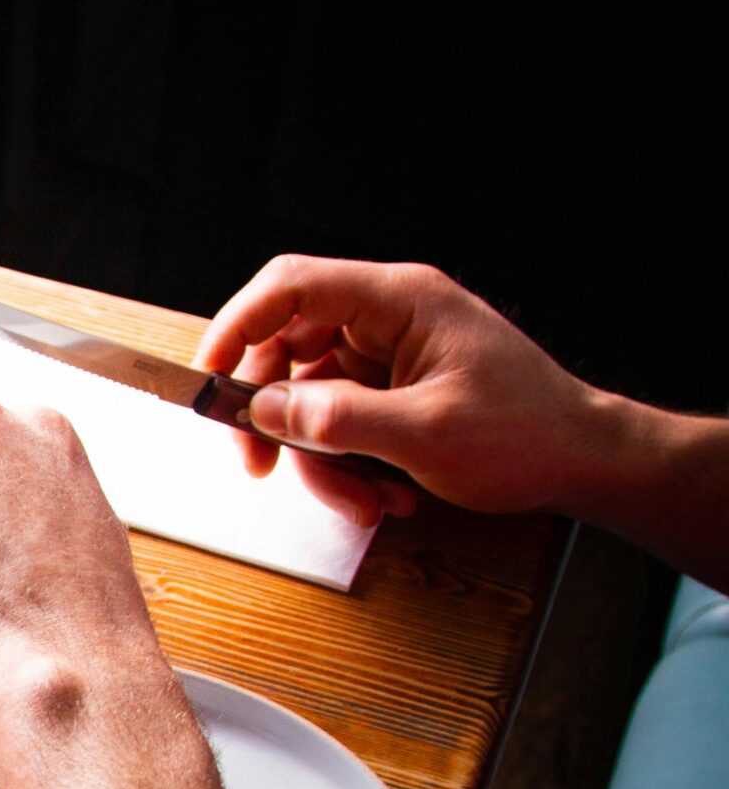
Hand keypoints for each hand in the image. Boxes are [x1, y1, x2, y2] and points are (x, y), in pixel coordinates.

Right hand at [195, 255, 631, 526]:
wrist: (582, 460)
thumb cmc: (526, 434)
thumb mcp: (425, 434)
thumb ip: (338, 419)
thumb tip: (265, 410)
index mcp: (400, 300)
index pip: (291, 287)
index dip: (236, 327)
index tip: (207, 379)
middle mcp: (387, 317)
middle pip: (286, 348)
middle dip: (271, 416)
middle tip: (261, 465)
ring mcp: (387, 354)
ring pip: (307, 396)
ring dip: (319, 458)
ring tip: (363, 500)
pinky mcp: (389, 389)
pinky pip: (337, 421)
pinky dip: (346, 465)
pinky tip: (382, 493)